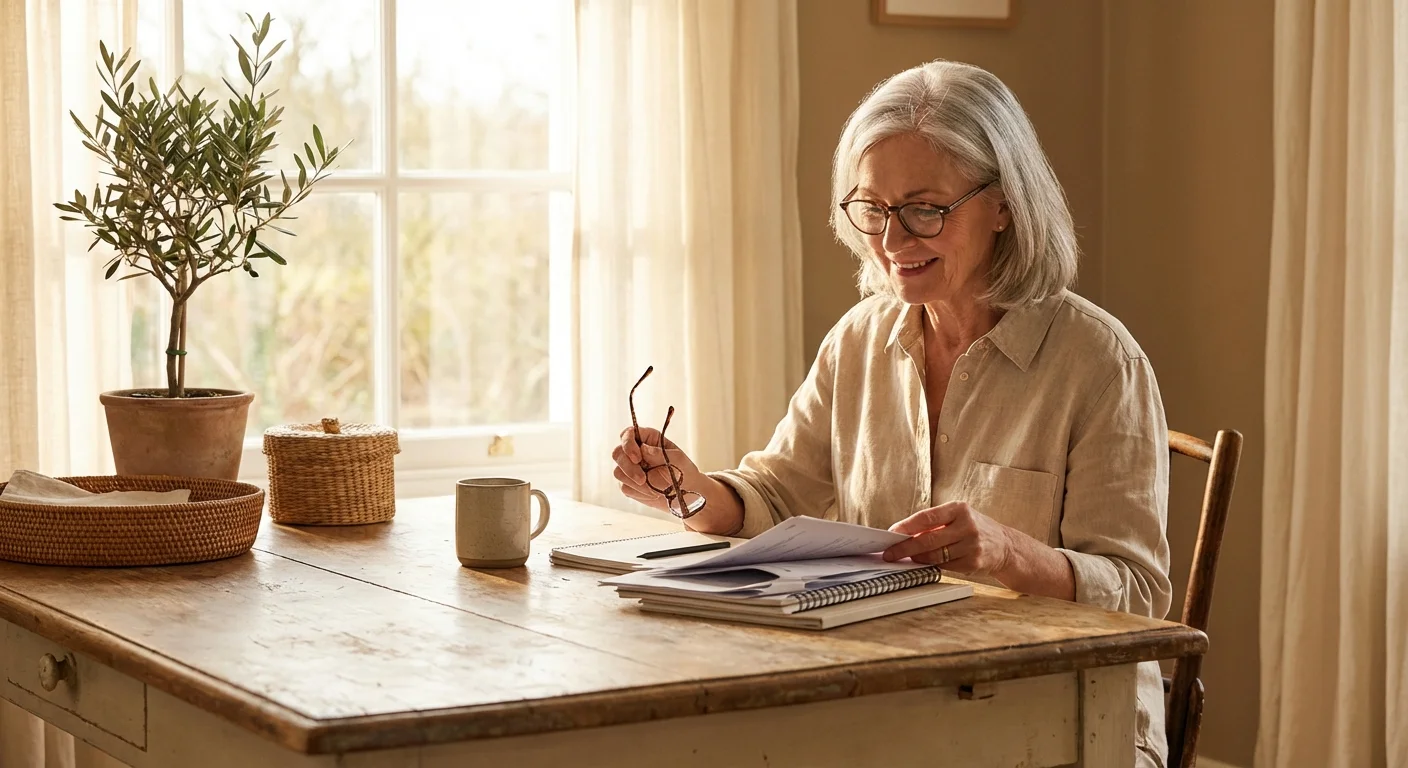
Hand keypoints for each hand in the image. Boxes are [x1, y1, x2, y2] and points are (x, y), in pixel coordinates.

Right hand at [611, 426, 704, 513]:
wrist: (685, 492)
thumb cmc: (683, 470)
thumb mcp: (677, 459)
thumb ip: (659, 453)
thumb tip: (643, 449)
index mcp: (647, 438)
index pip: (628, 434)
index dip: (628, 444)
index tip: (637, 458)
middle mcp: (635, 451)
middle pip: (617, 453)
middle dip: (628, 467)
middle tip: (643, 479)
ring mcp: (630, 467)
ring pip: (618, 471)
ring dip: (633, 481)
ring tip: (652, 488)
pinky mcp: (628, 483)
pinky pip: (624, 486)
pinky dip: (637, 491)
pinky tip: (651, 492)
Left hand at [881, 501, 1014, 577]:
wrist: (1005, 546)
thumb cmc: (974, 529)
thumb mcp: (958, 517)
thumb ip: (935, 524)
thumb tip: (904, 534)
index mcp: (960, 509)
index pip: (926, 517)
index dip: (906, 527)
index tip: (891, 534)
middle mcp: (967, 525)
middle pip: (928, 539)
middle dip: (905, 547)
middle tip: (890, 553)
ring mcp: (972, 545)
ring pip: (935, 555)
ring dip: (917, 558)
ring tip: (908, 557)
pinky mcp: (973, 562)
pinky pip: (945, 566)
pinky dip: (933, 565)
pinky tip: (927, 563)